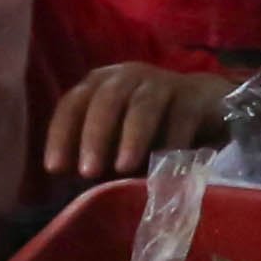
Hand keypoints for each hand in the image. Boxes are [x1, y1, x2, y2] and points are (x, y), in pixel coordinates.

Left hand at [41, 62, 226, 178]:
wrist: (206, 108)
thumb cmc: (150, 130)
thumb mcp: (116, 141)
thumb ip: (95, 155)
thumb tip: (71, 183)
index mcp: (100, 85)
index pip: (73, 104)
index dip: (61, 134)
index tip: (55, 168)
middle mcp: (128, 77)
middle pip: (106, 99)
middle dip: (95, 136)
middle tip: (88, 172)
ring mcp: (163, 83)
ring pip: (143, 105)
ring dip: (132, 137)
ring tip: (124, 167)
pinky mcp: (194, 96)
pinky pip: (181, 118)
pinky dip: (172, 142)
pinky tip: (166, 168)